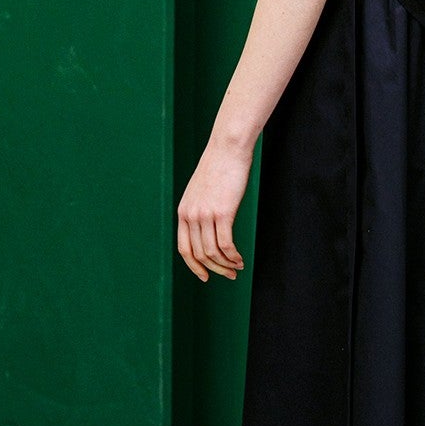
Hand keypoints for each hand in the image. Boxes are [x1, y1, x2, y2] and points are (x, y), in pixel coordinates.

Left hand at [178, 137, 251, 281]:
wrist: (227, 150)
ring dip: (226, 264)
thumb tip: (208, 228)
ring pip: (213, 252)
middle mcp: (191, 215)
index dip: (194, 266)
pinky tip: (240, 259)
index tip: (205, 275)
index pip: (184, 249)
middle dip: (215, 269)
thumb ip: (201, 210)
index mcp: (183, 212)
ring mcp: (206, 214)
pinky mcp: (223, 212)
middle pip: (200, 254)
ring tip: (238, 267)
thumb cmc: (218, 168)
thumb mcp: (201, 191)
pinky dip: (233, 256)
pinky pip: (226, 244)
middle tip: (229, 275)